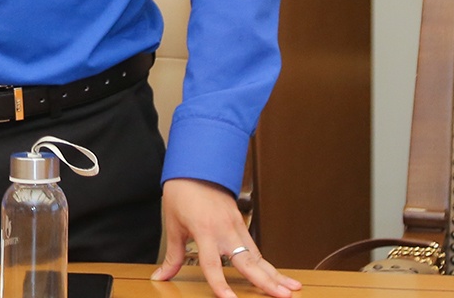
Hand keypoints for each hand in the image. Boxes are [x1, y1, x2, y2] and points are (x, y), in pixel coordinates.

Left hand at [152, 179, 299, 297]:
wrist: (194, 167)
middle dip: (266, 281)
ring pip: (258, 255)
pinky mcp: (241, 223)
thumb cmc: (181, 194)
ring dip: (275, 274)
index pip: (212, 264)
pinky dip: (268, 263)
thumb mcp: (173, 226)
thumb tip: (161, 276)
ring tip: (292, 289)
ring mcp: (236, 226)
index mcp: (204, 230)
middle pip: (247, 261)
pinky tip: (279, 276)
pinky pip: (255, 247)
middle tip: (284, 296)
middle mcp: (224, 230)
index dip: (220, 284)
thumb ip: (173, 256)